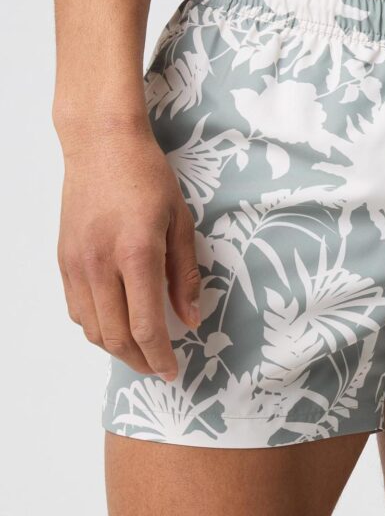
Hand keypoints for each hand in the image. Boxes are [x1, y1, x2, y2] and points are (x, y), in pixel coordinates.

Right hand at [57, 127, 199, 379]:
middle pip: (115, 336)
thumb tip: (190, 319)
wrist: (101, 144)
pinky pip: (76, 309)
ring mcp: (77, 263)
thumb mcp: (180, 222)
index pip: (145, 326)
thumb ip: (184, 275)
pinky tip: (115, 324)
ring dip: (116, 349)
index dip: (160, 357)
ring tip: (140, 352)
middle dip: (139, 361)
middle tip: (158, 369)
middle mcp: (100, 264)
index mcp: (136, 254)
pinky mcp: (64, 259)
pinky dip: (96, 326)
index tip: (173, 371)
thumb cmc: (148, 177)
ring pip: (91, 328)